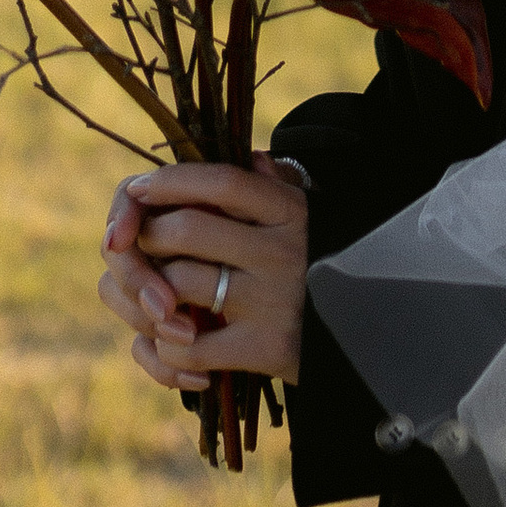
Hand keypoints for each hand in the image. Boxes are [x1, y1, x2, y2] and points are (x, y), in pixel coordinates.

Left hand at [100, 153, 310, 394]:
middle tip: (138, 249)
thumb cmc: (316, 265)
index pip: (221, 181)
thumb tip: (252, 158)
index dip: (170, 181)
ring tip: (153, 297)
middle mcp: (282, 252)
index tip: (139, 189)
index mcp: (290, 212)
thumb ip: (274, 185)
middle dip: (145, 238)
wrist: (366, 334)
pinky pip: (187, 347)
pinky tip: (174, 339)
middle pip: (184, 229)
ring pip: (177, 285)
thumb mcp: (306, 215)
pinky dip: (164, 347)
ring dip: (147, 294)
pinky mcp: (266, 348)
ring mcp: (273, 301)